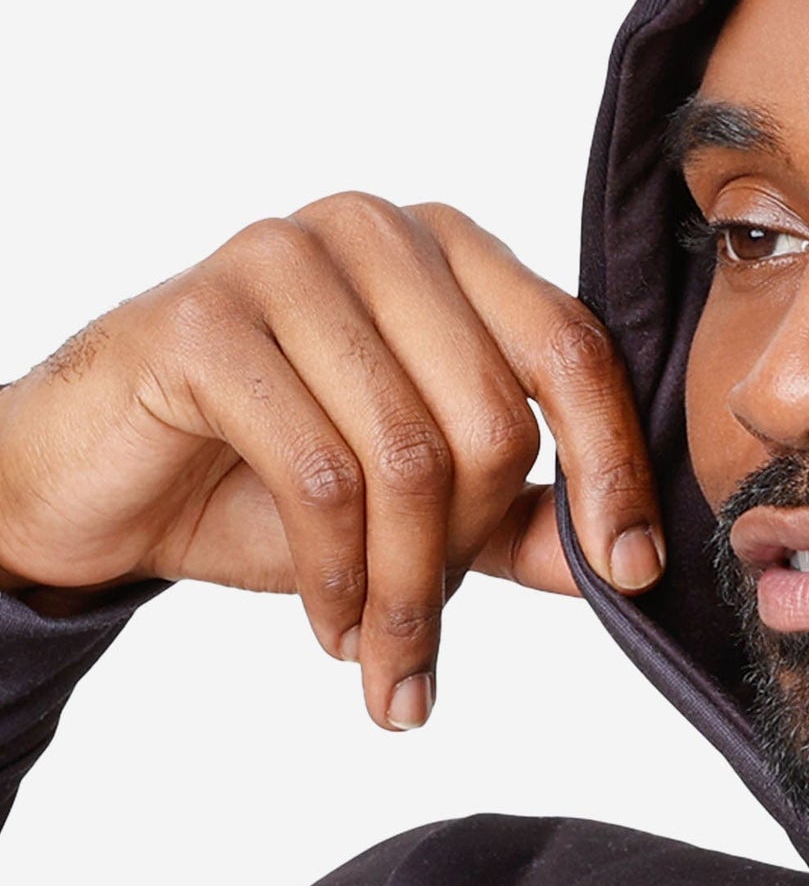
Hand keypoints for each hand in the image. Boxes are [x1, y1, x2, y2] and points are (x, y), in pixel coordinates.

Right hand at [0, 193, 663, 728]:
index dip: (615, 468)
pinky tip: (330, 625)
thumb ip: (527, 521)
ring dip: (407, 588)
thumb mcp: (425, 507)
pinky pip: (321, 475)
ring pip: (411, 456)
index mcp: (453, 252)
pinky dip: (338, 576)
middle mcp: (378, 232)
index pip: (573, 350)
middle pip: (495, 416)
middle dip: (471, 555)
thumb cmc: (266, 475)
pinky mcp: (203, 320)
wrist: (99, 484)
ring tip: (382, 652)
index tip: (632, 572)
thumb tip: (628, 566)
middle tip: (429, 631)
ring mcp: (285, 259)